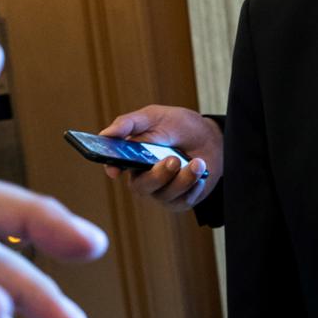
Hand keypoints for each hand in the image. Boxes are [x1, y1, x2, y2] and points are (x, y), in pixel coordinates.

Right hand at [98, 105, 221, 211]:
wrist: (210, 137)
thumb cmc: (178, 126)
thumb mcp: (155, 117)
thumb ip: (130, 123)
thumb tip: (107, 133)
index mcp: (131, 156)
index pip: (114, 166)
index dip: (112, 168)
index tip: (116, 169)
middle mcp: (142, 177)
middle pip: (141, 186)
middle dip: (158, 175)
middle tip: (173, 160)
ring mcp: (160, 191)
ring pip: (165, 194)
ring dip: (183, 178)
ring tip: (197, 162)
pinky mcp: (178, 200)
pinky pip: (183, 200)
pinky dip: (194, 185)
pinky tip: (201, 172)